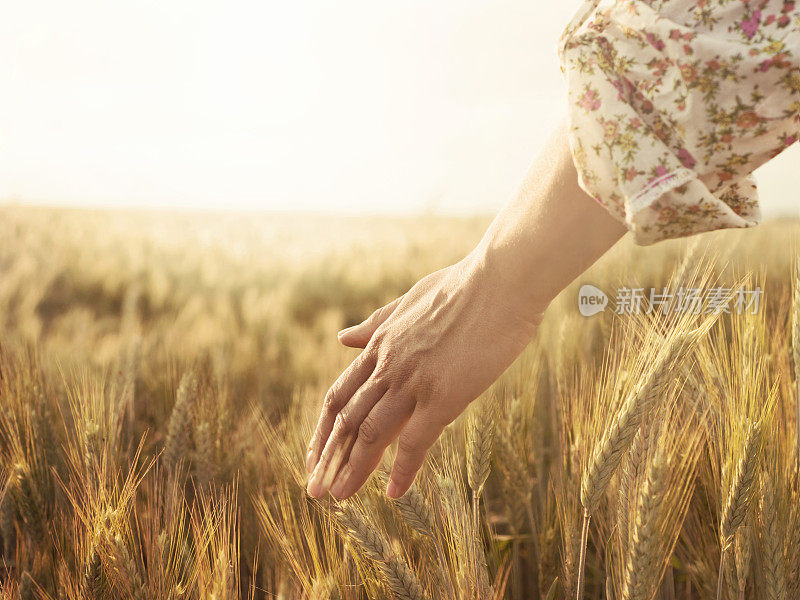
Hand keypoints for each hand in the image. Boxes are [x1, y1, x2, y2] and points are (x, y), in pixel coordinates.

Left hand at [305, 250, 543, 499]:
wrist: (501, 280)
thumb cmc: (464, 287)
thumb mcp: (409, 300)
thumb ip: (376, 323)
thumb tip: (342, 338)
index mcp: (381, 344)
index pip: (340, 395)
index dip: (324, 429)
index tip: (315, 454)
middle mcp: (389, 366)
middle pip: (346, 420)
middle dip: (327, 457)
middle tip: (313, 488)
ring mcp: (414, 382)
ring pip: (371, 434)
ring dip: (352, 469)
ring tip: (339, 496)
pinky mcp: (445, 396)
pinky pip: (416, 441)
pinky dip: (403, 470)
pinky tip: (395, 493)